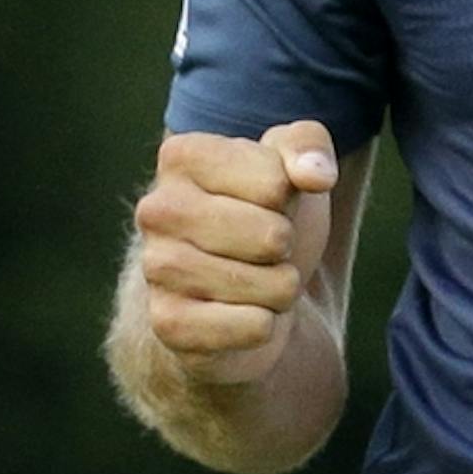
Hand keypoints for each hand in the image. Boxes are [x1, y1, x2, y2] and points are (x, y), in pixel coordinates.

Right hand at [134, 121, 337, 384]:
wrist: (240, 290)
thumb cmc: (264, 215)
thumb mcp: (292, 166)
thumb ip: (309, 146)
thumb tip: (316, 174)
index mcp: (181, 156)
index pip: (276, 182)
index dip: (290, 198)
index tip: (267, 203)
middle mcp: (156, 210)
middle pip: (272, 236)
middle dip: (287, 248)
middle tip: (265, 250)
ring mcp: (156, 269)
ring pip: (268, 285)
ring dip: (281, 289)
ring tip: (257, 281)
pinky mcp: (169, 324)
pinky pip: (254, 327)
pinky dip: (265, 325)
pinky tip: (242, 314)